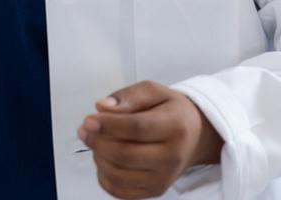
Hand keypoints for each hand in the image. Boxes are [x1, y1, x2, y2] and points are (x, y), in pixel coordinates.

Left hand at [78, 80, 223, 198]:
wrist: (194, 136)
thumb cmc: (170, 111)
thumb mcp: (153, 91)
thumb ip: (127, 97)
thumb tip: (102, 107)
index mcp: (175, 126)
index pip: (137, 128)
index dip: (108, 124)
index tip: (89, 119)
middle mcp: (172, 157)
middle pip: (124, 154)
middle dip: (98, 141)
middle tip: (86, 129)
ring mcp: (164, 178)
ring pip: (118, 174)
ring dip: (98, 157)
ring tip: (97, 141)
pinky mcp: (154, 192)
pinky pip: (119, 190)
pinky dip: (103, 176)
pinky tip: (104, 158)